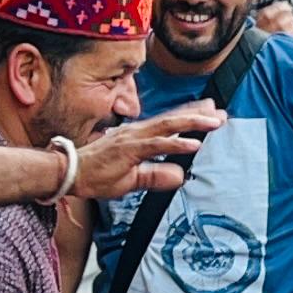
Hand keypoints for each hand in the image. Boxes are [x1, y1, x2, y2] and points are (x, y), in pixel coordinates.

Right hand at [76, 104, 220, 199]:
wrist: (71, 174)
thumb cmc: (97, 173)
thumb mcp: (134, 179)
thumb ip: (156, 176)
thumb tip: (179, 177)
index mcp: (139, 136)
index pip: (169, 122)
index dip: (191, 116)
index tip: (211, 113)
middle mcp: (138, 132)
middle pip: (174, 119)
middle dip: (199, 115)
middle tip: (220, 114)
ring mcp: (133, 139)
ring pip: (169, 126)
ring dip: (193, 123)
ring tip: (214, 122)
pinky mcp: (129, 150)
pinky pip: (156, 145)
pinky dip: (176, 144)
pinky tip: (194, 144)